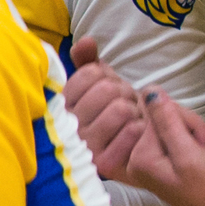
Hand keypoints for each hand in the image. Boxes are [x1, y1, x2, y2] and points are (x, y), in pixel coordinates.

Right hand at [64, 37, 146, 178]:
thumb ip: (87, 61)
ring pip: (121, 109)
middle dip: (125, 92)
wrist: (126, 155)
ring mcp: (85, 147)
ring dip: (135, 111)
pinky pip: (132, 131)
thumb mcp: (95, 85)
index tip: (109, 89)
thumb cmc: (107, 114)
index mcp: (62, 105)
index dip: (107, 77)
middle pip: (108, 90)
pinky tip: (138, 134)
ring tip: (132, 119)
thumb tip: (87, 41)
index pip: (90, 73)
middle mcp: (68, 126)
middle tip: (126, 105)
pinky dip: (142, 128)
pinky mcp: (105, 164)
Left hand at [122, 87, 204, 205]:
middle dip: (189, 126)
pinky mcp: (169, 158)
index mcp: (139, 159)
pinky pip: (180, 133)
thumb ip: (167, 121)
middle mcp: (140, 159)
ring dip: (195, 132)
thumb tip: (148, 89)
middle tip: (203, 148)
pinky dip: (197, 138)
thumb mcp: (190, 154)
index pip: (153, 114)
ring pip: (173, 121)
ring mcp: (155, 158)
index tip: (197, 141)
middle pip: (161, 116)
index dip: (181, 119)